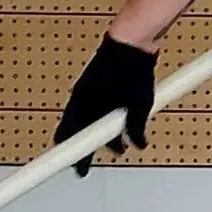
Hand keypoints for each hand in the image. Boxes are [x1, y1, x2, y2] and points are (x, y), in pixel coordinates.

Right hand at [54, 35, 156, 175]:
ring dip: (98, 135)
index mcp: (86, 105)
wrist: (132, 40)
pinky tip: (114, 124)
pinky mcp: (95, 84)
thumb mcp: (138, 103)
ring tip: (117, 147)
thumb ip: (135, 127)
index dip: (75, 157)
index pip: (72, 138)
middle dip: (84, 148)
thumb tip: (138, 143)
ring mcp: (87, 90)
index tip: (78, 170)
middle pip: (74, 131)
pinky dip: (100, 120)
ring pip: (85, 120)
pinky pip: (91, 109)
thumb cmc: (131, 68)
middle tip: (85, 165)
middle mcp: (82, 98)